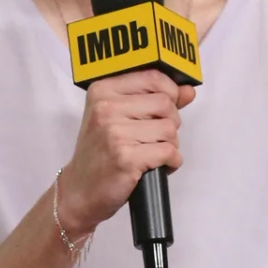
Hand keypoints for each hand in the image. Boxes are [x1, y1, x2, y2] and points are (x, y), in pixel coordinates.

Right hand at [58, 70, 196, 233]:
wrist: (79, 191)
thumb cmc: (100, 153)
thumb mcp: (118, 118)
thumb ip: (154, 100)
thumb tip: (188, 90)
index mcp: (102, 91)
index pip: (153, 76)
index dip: (170, 92)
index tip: (165, 109)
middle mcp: (106, 108)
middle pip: (166, 103)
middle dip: (170, 123)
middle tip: (154, 138)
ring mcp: (115, 133)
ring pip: (170, 129)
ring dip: (170, 145)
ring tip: (152, 153)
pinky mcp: (126, 159)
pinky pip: (169, 152)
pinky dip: (171, 162)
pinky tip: (156, 166)